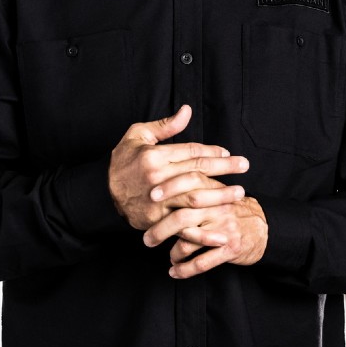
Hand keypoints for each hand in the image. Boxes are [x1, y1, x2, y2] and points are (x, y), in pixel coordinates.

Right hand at [108, 104, 248, 230]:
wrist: (100, 192)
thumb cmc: (122, 160)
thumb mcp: (137, 135)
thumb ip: (165, 126)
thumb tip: (187, 111)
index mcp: (154, 155)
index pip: (191, 151)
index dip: (212, 152)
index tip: (229, 153)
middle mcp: (157, 177)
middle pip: (197, 172)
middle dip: (224, 169)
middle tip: (245, 166)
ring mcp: (157, 201)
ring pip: (194, 197)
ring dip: (219, 196)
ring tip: (239, 194)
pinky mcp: (156, 220)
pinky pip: (183, 226)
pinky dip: (202, 233)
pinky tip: (220, 235)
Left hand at [144, 196, 267, 279]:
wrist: (264, 229)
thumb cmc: (232, 211)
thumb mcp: (218, 194)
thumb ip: (196, 190)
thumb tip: (161, 190)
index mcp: (215, 191)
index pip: (189, 183)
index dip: (168, 188)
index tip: (150, 197)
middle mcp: (219, 208)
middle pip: (183, 217)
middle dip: (160, 229)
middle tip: (147, 239)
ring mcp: (225, 229)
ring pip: (189, 242)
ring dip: (174, 253)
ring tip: (170, 257)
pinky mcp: (230, 249)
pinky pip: (202, 262)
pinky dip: (185, 270)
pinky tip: (175, 272)